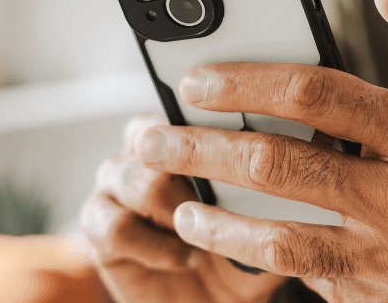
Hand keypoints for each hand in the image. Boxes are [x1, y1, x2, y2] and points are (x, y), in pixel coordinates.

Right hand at [81, 114, 287, 302]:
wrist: (216, 295)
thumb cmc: (248, 245)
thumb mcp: (274, 211)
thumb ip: (274, 179)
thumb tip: (291, 151)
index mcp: (180, 127)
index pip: (183, 104)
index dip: (205, 118)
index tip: (240, 136)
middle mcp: (140, 147)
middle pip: (157, 139)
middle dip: (195, 173)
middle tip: (223, 200)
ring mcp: (115, 184)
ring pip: (138, 181)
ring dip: (177, 214)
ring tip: (206, 238)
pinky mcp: (97, 225)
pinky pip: (116, 226)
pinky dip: (156, 246)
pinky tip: (184, 258)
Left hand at [135, 0, 387, 301]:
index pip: (313, 92)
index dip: (243, 78)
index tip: (193, 75)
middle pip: (275, 164)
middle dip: (197, 148)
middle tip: (147, 138)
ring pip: (279, 238)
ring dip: (217, 220)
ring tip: (175, 204)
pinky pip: (319, 280)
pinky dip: (280, 260)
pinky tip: (250, 244)